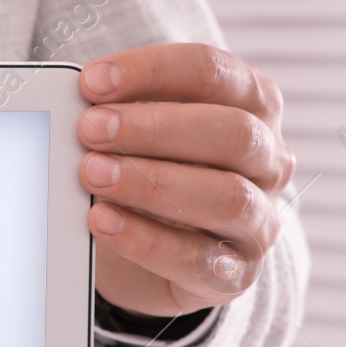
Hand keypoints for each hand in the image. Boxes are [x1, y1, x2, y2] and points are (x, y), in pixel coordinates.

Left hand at [78, 44, 295, 315]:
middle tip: (89, 129)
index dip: (153, 71)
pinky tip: (102, 223)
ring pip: (227, 196)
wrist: (150, 259)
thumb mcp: (137, 140)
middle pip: (232, 132)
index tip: (92, 81)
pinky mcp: (236, 275)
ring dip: (151, 182)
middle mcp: (268, 161)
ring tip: (92, 175)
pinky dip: (145, 240)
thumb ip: (119, 117)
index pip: (214, 73)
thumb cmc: (147, 179)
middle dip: (155, 127)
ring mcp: (260, 221)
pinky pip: (200, 259)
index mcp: (252, 108)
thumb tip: (77, 104)